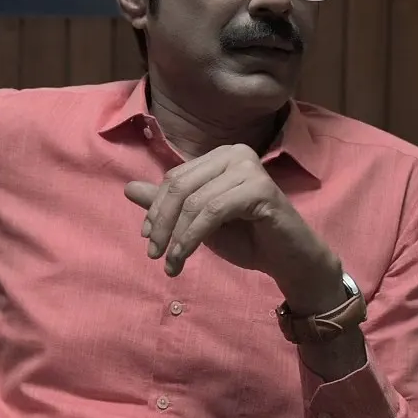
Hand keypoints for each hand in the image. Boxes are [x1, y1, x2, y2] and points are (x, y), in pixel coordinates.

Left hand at [124, 144, 343, 309]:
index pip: (175, 178)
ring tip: (170, 264)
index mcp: (220, 156)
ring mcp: (249, 168)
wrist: (289, 260)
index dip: (156, 209)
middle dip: (161, 223)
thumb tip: (128, 188)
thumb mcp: (199, 222)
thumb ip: (169, 205)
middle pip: (180, 187)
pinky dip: (192, 237)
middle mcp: (235, 154)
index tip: (147, 238)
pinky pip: (213, 212)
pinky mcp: (260, 188)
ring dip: (176, 237)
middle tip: (153, 254)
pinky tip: (183, 257)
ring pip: (195, 202)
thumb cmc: (248, 238)